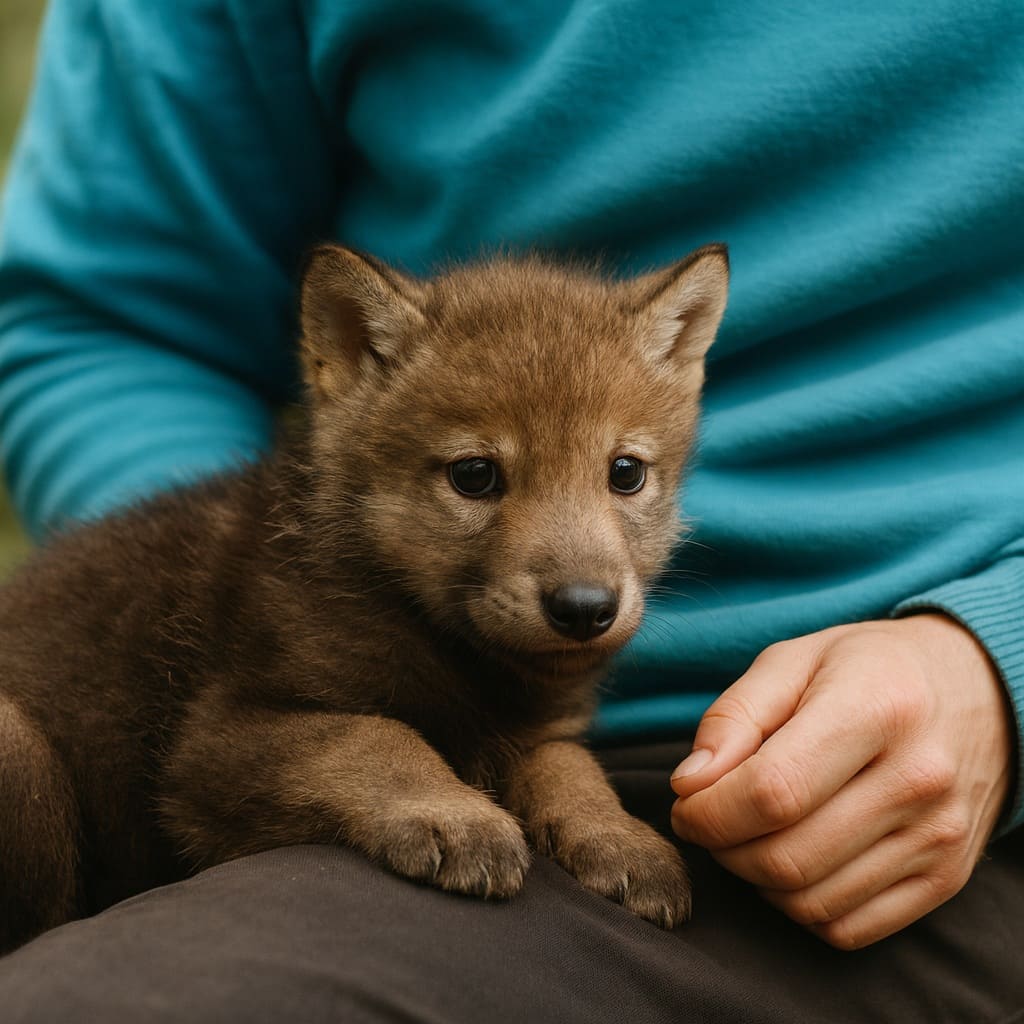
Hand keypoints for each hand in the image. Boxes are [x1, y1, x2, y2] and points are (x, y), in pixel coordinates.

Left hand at [670, 614, 1012, 948]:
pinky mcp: (947, 878)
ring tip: (748, 834)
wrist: (979, 690)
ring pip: (811, 901)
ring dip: (755, 879)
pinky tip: (792, 860)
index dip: (709, 811)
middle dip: (722, 847)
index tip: (686, 802)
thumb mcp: (794, 660)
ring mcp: (938, 837)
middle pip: (786, 856)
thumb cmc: (868, 669)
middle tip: (709, 819)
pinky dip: (800, 906)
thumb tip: (689, 783)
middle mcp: (918, 779)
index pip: (772, 791)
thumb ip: (734, 716)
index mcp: (876, 708)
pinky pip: (848, 928)